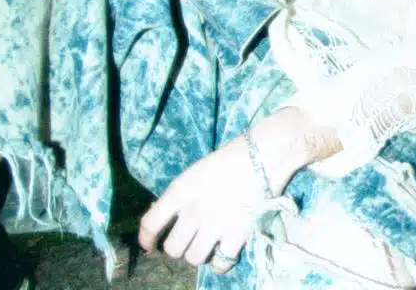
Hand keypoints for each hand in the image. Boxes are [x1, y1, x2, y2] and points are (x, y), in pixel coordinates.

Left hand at [139, 133, 266, 272]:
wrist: (268, 151)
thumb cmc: (233, 155)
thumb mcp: (199, 171)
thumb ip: (181, 196)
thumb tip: (166, 217)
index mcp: (181, 190)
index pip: (150, 224)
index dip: (147, 239)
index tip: (150, 245)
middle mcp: (194, 211)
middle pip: (172, 248)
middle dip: (180, 245)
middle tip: (191, 238)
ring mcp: (215, 225)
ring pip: (193, 258)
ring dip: (200, 252)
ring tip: (210, 243)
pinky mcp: (237, 235)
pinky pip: (220, 264)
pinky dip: (221, 261)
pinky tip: (226, 251)